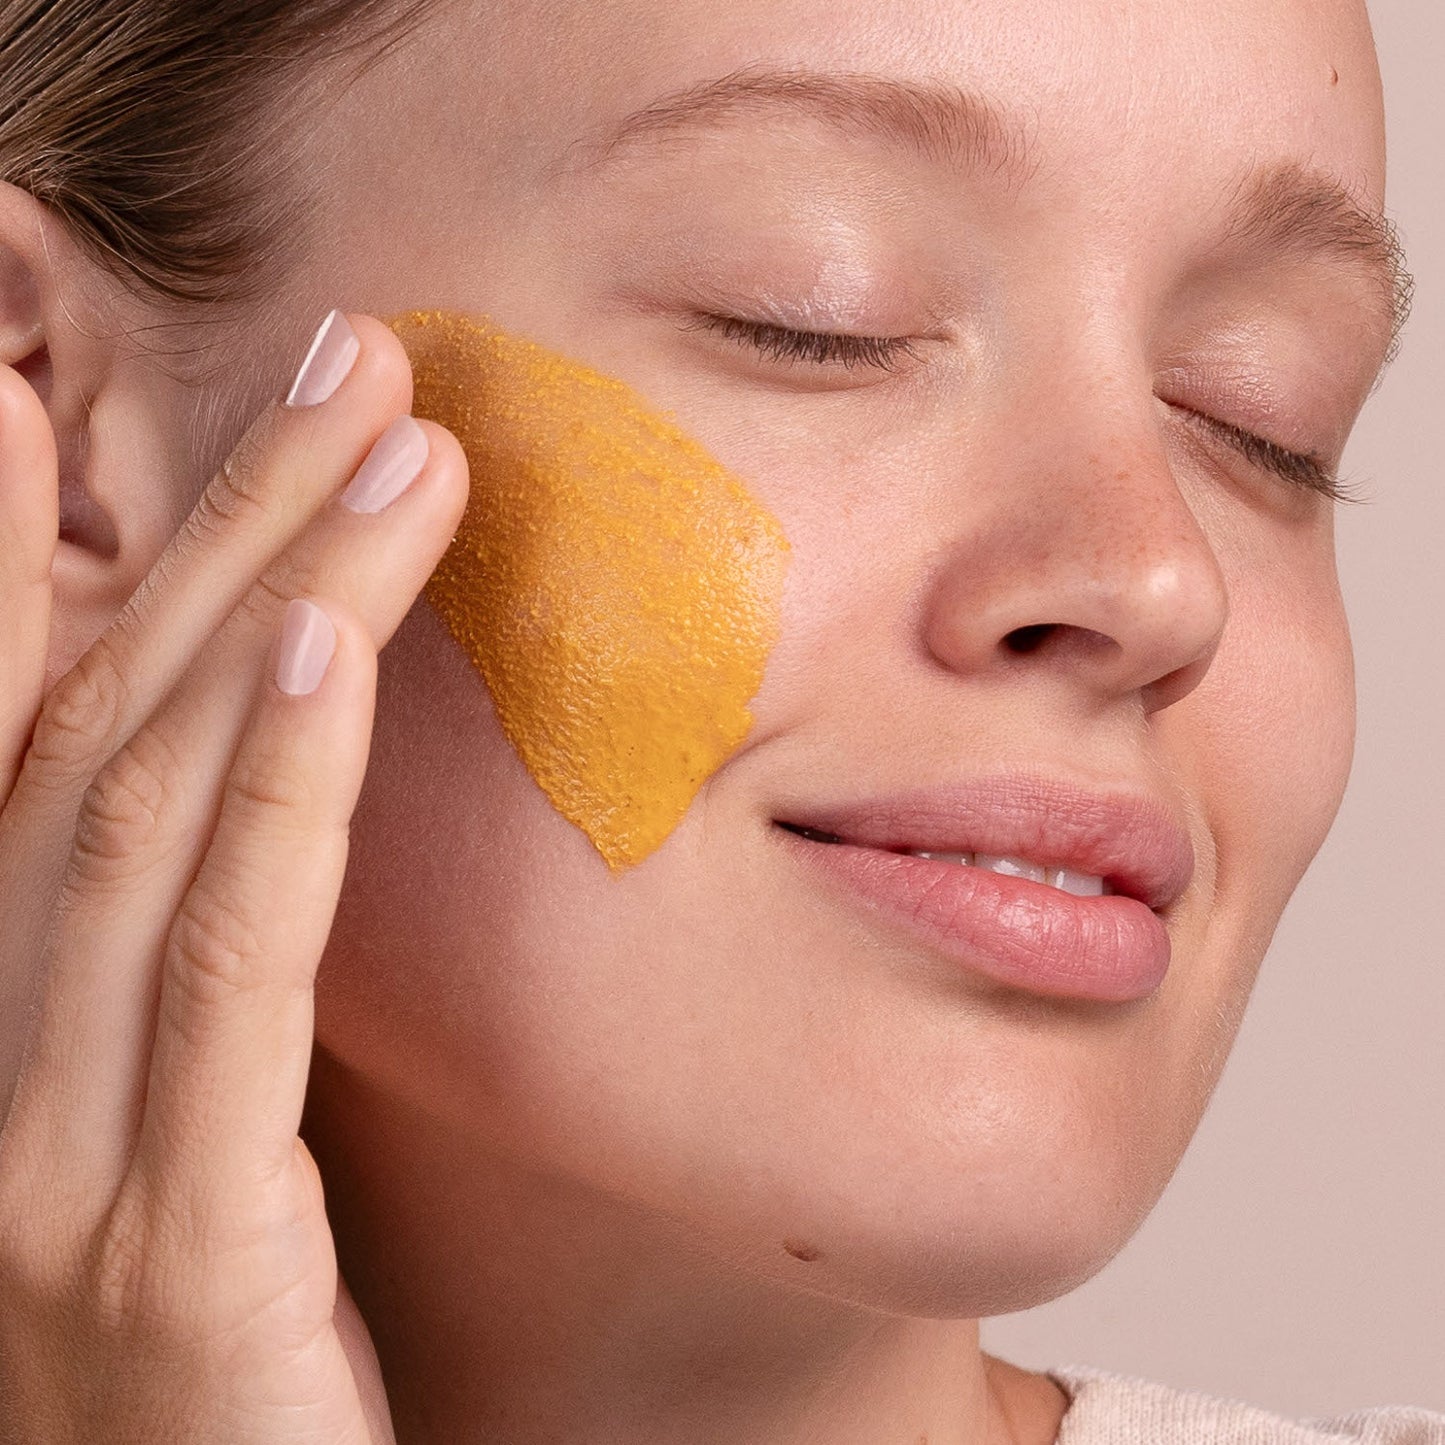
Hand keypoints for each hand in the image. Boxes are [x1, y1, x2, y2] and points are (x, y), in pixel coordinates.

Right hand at [0, 312, 466, 1443]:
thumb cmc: (223, 1343)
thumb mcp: (195, 1114)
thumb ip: (207, 952)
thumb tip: (275, 762)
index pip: (10, 727)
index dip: (20, 539)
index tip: (55, 366)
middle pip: (103, 718)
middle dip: (224, 516)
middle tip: (349, 359)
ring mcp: (51, 1148)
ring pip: (149, 800)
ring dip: (272, 592)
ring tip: (388, 437)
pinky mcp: (166, 1239)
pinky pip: (223, 960)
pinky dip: (268, 784)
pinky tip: (315, 642)